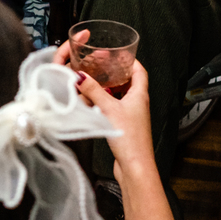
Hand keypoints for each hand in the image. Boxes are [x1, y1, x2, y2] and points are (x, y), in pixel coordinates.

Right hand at [77, 60, 156, 188]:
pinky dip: (105, 103)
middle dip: (115, 74)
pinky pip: (115, 108)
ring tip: (94, 84)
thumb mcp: (109, 108)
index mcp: (140, 95)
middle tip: (101, 67)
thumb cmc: (130, 138)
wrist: (134, 165)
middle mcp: (138, 103)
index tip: (119, 54)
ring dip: (108, 89)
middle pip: (128, 82)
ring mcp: (132, 115)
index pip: (139, 71)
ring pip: (120, 96)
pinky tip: (93, 105)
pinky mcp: (125, 125)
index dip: (130, 61)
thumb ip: (93, 91)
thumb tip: (80, 76)